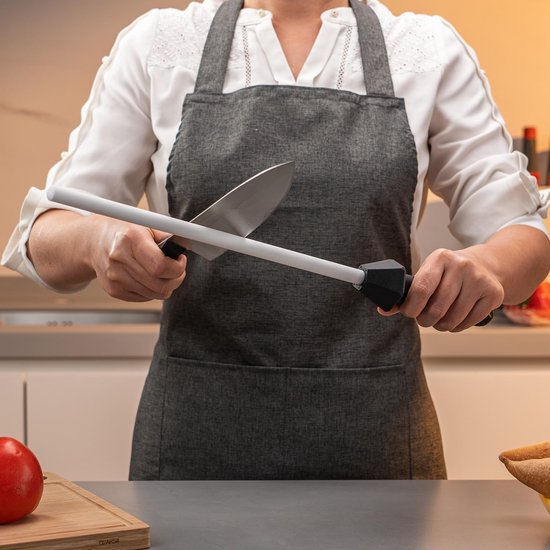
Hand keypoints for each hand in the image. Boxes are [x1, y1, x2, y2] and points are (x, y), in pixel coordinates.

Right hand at [89, 216, 185, 301]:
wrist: (94, 241)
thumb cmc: (124, 233)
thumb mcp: (146, 226)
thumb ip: (167, 237)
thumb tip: (185, 247)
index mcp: (130, 239)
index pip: (160, 266)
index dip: (177, 268)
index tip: (180, 261)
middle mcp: (120, 259)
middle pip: (160, 284)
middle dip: (176, 278)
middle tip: (177, 269)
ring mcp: (115, 277)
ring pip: (154, 294)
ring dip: (166, 286)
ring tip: (164, 273)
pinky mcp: (113, 290)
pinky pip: (144, 297)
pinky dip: (152, 290)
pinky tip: (149, 277)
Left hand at [378, 248, 503, 331]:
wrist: (484, 265)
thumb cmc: (447, 274)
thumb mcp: (427, 274)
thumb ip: (406, 294)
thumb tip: (383, 310)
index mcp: (440, 258)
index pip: (421, 289)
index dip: (412, 308)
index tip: (409, 313)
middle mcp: (461, 266)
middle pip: (436, 308)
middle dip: (425, 320)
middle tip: (424, 318)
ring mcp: (479, 279)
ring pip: (452, 319)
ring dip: (441, 325)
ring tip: (439, 319)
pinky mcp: (493, 294)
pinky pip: (468, 323)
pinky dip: (457, 326)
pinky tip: (455, 317)